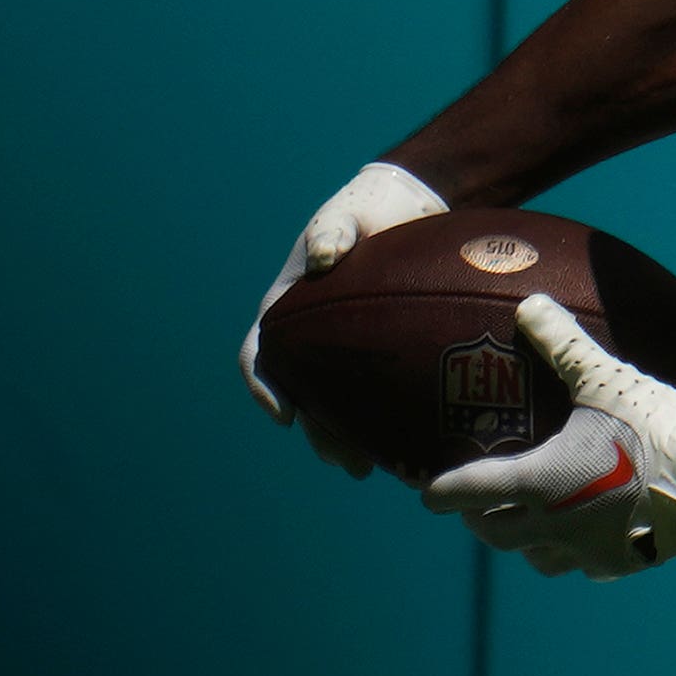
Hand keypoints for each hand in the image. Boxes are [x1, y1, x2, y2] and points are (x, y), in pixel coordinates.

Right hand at [242, 159, 449, 472]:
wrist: (412, 207)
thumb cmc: (368, 211)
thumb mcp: (346, 216)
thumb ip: (333, 232)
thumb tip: (325, 257)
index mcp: (289, 308)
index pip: (262, 353)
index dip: (265, 387)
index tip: (285, 416)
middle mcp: (314, 334)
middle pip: (307, 393)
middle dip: (321, 431)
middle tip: (347, 462)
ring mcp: (350, 345)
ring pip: (342, 401)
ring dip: (351, 436)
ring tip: (375, 468)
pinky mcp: (386, 350)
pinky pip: (382, 389)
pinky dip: (388, 417)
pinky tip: (413, 442)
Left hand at [424, 294, 675, 578]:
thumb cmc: (654, 428)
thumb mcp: (606, 379)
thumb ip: (564, 345)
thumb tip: (530, 304)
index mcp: (538, 482)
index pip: (468, 492)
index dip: (440, 492)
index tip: (427, 493)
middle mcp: (553, 524)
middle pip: (496, 535)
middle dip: (479, 522)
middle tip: (477, 508)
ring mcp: (588, 550)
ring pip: (538, 559)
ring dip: (528, 544)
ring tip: (534, 527)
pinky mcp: (624, 562)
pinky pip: (589, 566)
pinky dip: (580, 555)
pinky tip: (593, 540)